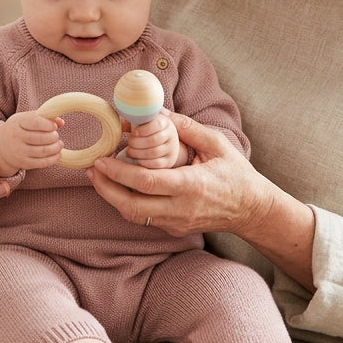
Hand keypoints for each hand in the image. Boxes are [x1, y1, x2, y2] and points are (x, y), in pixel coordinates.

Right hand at [0, 110, 63, 174]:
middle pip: (41, 138)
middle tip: (56, 135)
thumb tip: (61, 122)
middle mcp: (16, 138)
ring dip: (56, 148)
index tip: (54, 126)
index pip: (36, 122)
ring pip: (43, 151)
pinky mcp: (23, 163)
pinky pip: (42, 163)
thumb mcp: (27, 118)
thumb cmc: (19, 128)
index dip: (48, 124)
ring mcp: (19, 152)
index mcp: (17, 123)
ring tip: (59, 144)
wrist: (1, 145)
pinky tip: (58, 154)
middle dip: (54, 137)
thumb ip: (44, 117)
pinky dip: (53, 158)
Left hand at [87, 112, 270, 235]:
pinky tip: (121, 187)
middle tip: (91, 170)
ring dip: (113, 197)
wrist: (251, 209)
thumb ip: (186, 128)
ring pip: (134, 215)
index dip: (119, 173)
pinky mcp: (174, 229)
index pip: (147, 183)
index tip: (101, 160)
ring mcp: (176, 223)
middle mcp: (181, 209)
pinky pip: (144, 218)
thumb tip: (157, 113)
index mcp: (192, 186)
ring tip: (100, 177)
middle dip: (106, 189)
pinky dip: (128, 203)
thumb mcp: (216, 144)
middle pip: (132, 206)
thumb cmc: (236, 174)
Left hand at [121, 111, 184, 169]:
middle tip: (129, 144)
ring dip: (137, 153)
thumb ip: (134, 120)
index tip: (133, 133)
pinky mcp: (169, 162)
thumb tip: (121, 121)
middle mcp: (171, 136)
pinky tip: (136, 159)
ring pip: (153, 153)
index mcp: (165, 123)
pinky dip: (143, 162)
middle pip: (153, 140)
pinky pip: (155, 164)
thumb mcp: (144, 123)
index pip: (157, 124)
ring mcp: (171, 150)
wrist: (165, 143)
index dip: (143, 130)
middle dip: (137, 143)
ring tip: (129, 152)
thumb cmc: (149, 131)